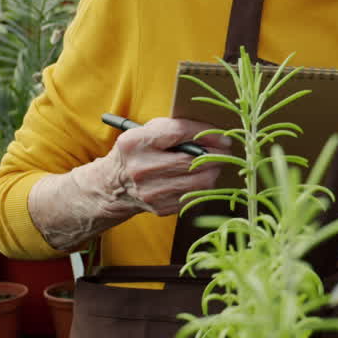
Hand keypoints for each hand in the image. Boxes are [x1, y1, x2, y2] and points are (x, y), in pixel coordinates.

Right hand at [28, 117, 231, 250]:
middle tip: (225, 151)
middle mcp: (141, 168)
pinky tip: (198, 178)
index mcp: (135, 142)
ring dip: (213, 171)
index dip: (206, 133)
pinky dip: (202, 186)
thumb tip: (214, 134)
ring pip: (199, 181)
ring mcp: (151, 191)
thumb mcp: (145, 133)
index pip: (178, 132)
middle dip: (216, 155)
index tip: (224, 136)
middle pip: (193, 160)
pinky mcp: (160, 208)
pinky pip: (194, 195)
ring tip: (212, 164)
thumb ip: (173, 129)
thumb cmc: (136, 153)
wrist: (112, 187)